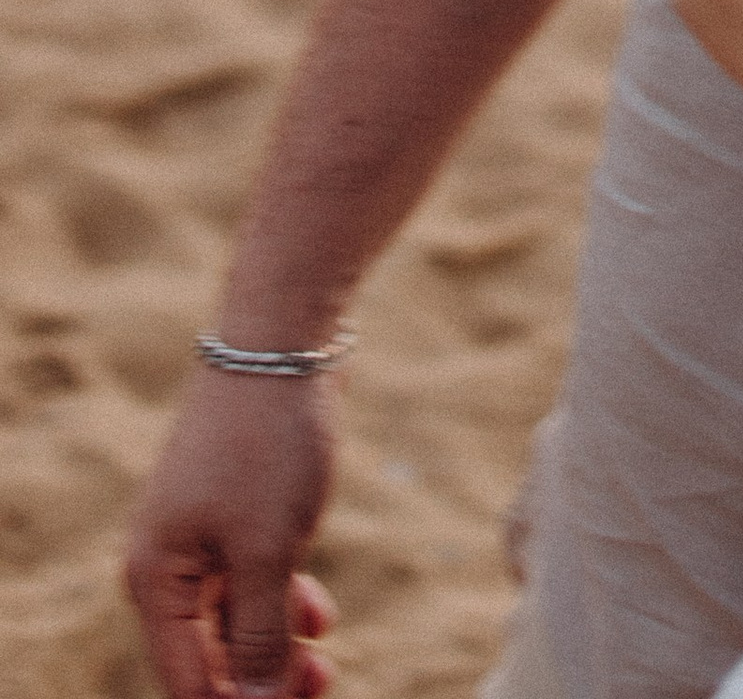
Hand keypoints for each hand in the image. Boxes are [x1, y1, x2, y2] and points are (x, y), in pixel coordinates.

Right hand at [125, 369, 341, 697]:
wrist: (283, 338)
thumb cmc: (268, 444)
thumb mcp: (269, 549)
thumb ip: (259, 635)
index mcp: (156, 580)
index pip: (186, 683)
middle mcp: (168, 564)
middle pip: (208, 656)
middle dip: (260, 682)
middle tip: (324, 685)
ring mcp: (201, 534)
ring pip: (235, 619)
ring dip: (276, 646)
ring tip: (325, 664)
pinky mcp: (236, 509)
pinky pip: (252, 578)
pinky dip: (283, 601)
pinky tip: (320, 618)